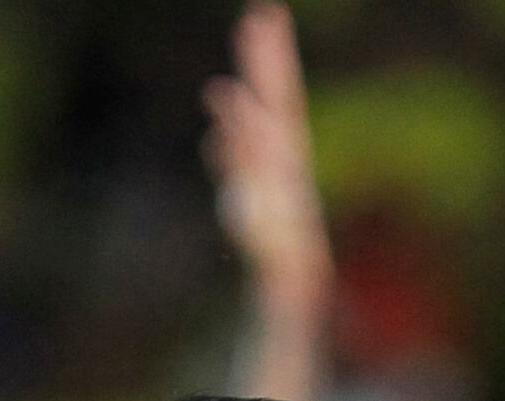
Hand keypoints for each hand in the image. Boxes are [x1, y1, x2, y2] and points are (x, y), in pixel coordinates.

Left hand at [206, 5, 331, 329]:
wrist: (288, 271)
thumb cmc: (269, 230)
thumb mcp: (246, 188)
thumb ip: (233, 156)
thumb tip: (216, 135)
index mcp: (285, 144)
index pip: (279, 90)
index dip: (271, 55)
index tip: (265, 16)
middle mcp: (286, 151)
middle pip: (278, 95)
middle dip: (268, 58)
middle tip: (261, 15)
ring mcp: (279, 172)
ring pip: (267, 123)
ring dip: (254, 90)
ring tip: (243, 53)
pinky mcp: (268, 197)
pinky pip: (251, 161)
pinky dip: (238, 135)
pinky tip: (222, 108)